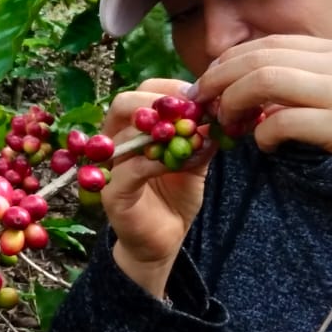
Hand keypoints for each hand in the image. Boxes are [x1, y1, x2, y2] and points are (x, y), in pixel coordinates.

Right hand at [100, 78, 217, 297]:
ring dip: (165, 131)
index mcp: (132, 128)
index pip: (143, 91)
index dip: (172, 90)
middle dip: (162, 103)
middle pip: (125, 103)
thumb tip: (221, 113)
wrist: (163, 241)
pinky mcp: (112, 192)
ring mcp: (109, 167)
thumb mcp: (195, 160)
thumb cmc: (174, 197)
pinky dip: (160, 162)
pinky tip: (184, 162)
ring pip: (127, 134)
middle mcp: (115, 142)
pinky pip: (133, 168)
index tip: (202, 99)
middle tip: (194, 114)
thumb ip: (202, 137)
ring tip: (193, 138)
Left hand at [188, 36, 331, 198]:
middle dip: (219, 78)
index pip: (270, 43)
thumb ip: (322, 81)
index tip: (212, 82)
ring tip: (230, 123)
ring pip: (263, 81)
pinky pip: (284, 122)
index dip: (231, 61)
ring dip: (234, 102)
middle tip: (204, 102)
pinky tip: (266, 145)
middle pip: (257, 57)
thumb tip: (273, 95)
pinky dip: (264, 134)